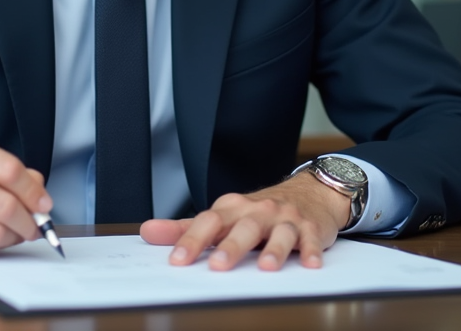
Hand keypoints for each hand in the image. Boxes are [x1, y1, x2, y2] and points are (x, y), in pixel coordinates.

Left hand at [139, 173, 349, 270]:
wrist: (308, 193)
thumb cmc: (259, 211)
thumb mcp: (223, 215)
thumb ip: (186, 228)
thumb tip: (149, 232)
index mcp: (232, 209)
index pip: (208, 222)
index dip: (192, 240)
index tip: (178, 260)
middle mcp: (258, 211)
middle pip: (244, 227)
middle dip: (231, 246)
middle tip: (218, 266)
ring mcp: (285, 219)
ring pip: (279, 232)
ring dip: (273, 250)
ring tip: (265, 268)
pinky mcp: (310, 228)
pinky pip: (311, 239)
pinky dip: (312, 251)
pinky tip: (310, 264)